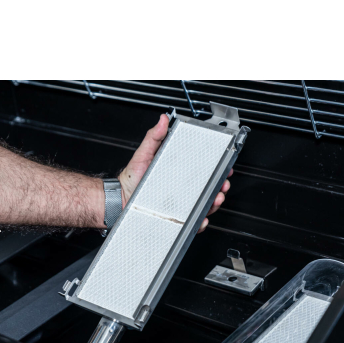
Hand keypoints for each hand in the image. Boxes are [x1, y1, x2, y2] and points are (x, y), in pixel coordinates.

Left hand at [118, 113, 232, 232]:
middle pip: (206, 189)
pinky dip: (200, 222)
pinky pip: (191, 222)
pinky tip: (203, 218)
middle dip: (219, 186)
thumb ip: (154, 137)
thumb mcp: (143, 154)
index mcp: (176, 173)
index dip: (215, 169)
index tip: (223, 165)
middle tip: (223, 183)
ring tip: (216, 198)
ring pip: (203, 205)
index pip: (200, 171)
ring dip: (214, 203)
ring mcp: (179, 205)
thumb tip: (162, 120)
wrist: (119, 200)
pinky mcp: (175, 218)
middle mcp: (180, 190)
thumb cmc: (131, 179)